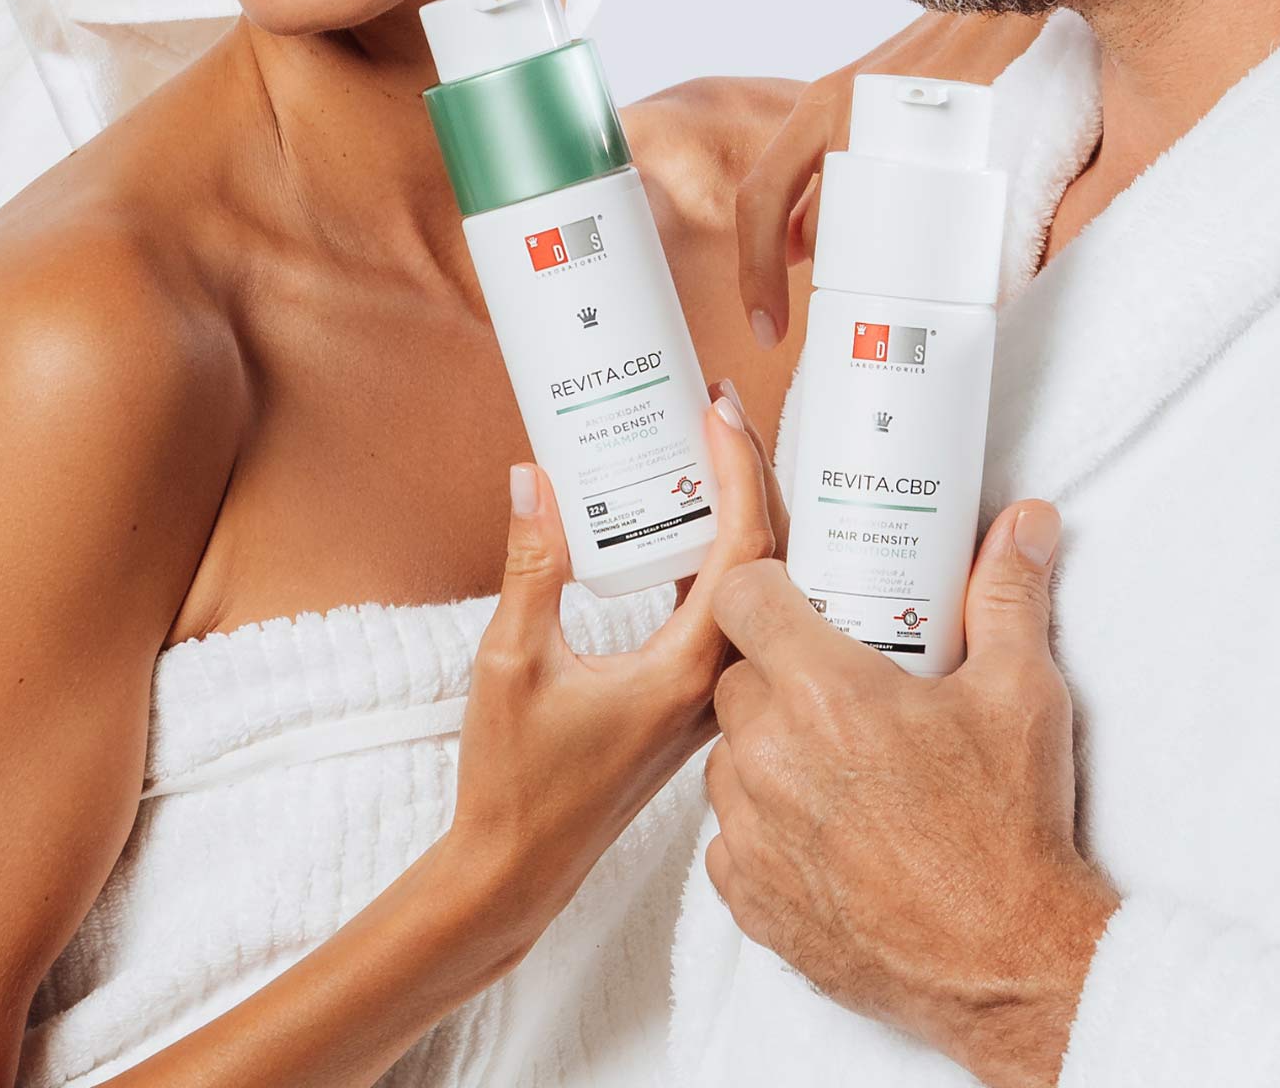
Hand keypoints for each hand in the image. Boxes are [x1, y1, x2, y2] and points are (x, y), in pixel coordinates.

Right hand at [444, 383, 779, 964]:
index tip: (716, 409)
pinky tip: (685, 521)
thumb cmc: (515, 782)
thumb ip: (530, 568)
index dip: (737, 467)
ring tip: (710, 447)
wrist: (516, 873)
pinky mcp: (691, 702)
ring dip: (739, 511)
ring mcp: (711, 695)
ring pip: (755, 586)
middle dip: (751, 472)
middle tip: (721, 407)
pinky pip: (728, 613)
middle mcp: (718, 682)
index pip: (744, 547)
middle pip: (768, 556)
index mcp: (689, 669)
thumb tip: (531, 477)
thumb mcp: (510, 662)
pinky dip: (719, 555)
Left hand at [703, 500, 1120, 1087]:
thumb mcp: (1021, 692)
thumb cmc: (1011, 828)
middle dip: (774, 670)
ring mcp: (754, 834)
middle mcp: (772, 757)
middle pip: (734, 678)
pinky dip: (763, 827)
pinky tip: (819, 826)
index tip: (794, 599)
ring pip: (727, 758)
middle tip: (834, 682)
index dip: (764, 589)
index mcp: (825, 691)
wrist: (1010, 964)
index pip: (741, 597)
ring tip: (832, 758)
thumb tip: (1026, 523)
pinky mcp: (752, 900)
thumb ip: (1008, 593)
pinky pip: (729, 838)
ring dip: (765, 748)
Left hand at [738, 10, 1046, 345]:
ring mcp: (904, 114)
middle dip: (849, 275)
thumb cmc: (936, 70)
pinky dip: (955, 239)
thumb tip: (799, 246)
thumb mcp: (864, 108)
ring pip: (883, 229)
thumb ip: (829, 168)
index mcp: (819, 107)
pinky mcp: (960, 120)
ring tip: (932, 254)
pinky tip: (975, 233)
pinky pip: (945, 210)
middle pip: (826, 231)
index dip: (754, 272)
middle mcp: (848, 108)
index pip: (760, 198)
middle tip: (875, 295)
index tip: (764, 327)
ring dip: (900, 259)